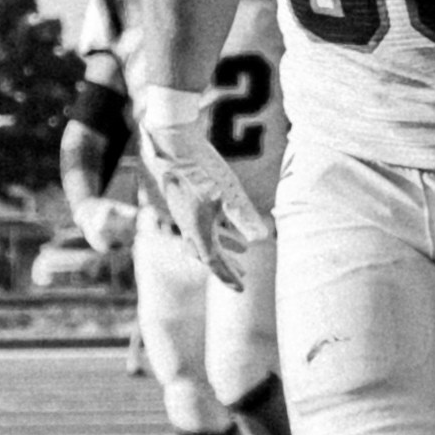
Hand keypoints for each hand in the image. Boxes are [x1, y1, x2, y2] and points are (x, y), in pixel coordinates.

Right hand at [149, 135, 261, 281]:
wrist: (172, 145)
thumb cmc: (202, 170)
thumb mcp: (229, 194)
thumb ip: (244, 217)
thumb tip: (262, 238)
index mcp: (197, 231)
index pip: (214, 262)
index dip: (228, 276)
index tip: (241, 288)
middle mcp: (188, 226)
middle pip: (208, 254)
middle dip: (226, 267)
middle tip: (242, 277)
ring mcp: (184, 214)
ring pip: (204, 239)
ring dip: (223, 247)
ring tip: (242, 250)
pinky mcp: (185, 201)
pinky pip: (201, 223)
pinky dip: (216, 228)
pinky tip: (227, 220)